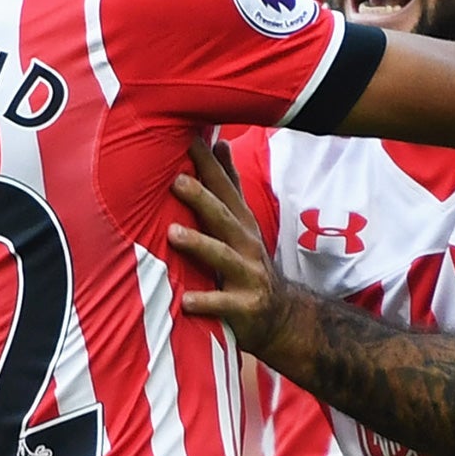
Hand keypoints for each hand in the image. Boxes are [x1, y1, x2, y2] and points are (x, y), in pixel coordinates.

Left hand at [168, 140, 297, 354]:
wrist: (281, 315)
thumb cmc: (248, 262)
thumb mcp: (243, 222)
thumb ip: (229, 186)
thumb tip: (220, 142)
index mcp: (242, 223)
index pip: (225, 189)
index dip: (208, 164)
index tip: (188, 140)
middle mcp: (247, 245)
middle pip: (223, 217)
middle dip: (202, 198)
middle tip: (177, 181)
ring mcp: (248, 276)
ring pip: (223, 257)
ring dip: (199, 244)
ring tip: (172, 235)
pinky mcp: (245, 307)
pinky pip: (223, 304)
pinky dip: (206, 302)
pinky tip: (186, 300)